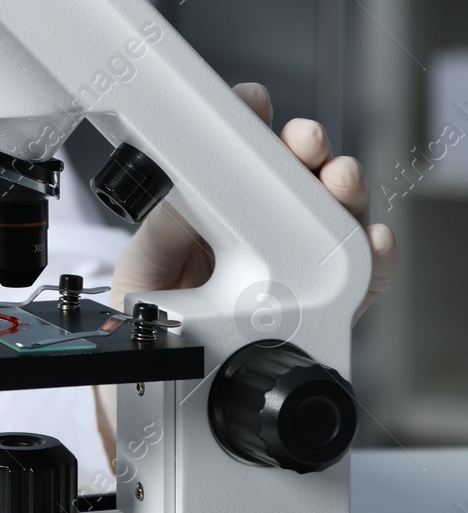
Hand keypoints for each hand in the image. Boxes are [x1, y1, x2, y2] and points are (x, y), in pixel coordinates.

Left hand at [94, 84, 398, 467]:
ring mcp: (294, 274)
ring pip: (333, 222)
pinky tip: (373, 239)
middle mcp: (258, 241)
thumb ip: (159, 238)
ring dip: (342, 193)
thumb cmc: (147, 338)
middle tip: (303, 143)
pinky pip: (360, 282)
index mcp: (211, 222)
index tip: (253, 103)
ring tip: (339, 180)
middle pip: (296, 184)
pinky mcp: (322, 314)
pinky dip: (375, 256)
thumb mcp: (138, 281)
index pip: (237, 163)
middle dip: (305, 152)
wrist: (155, 409)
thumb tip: (179, 197)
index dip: (250, 127)